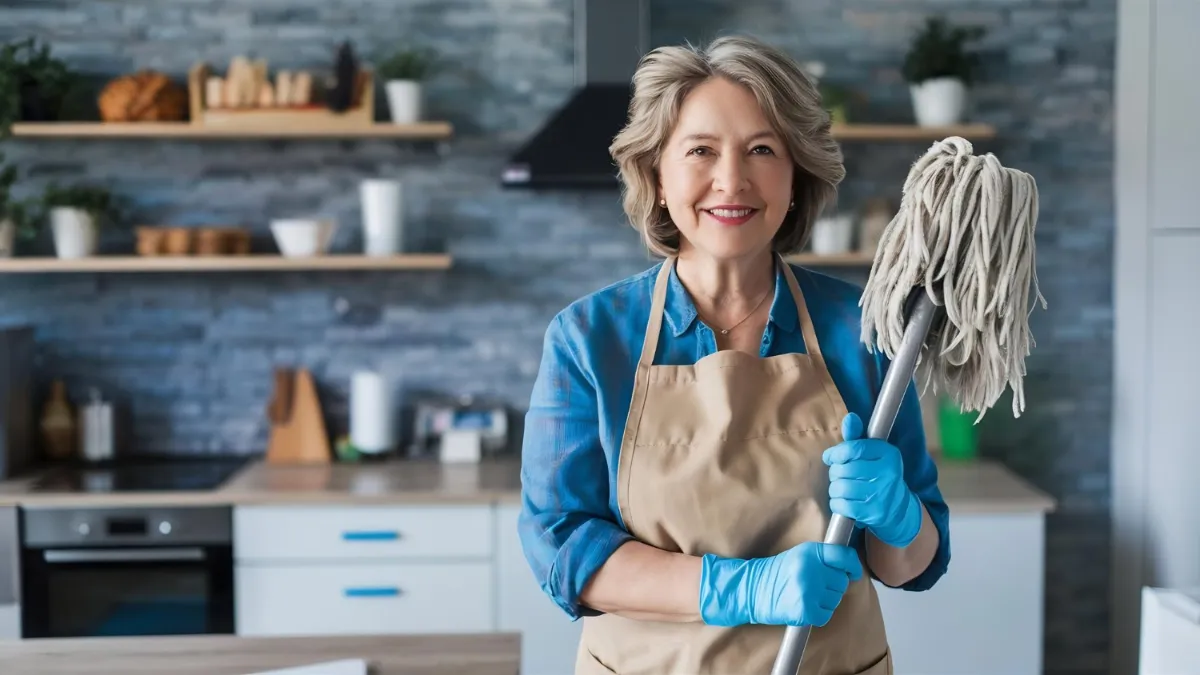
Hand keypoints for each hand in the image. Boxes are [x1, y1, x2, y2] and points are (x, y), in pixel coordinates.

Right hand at [698, 541, 862, 626]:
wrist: (752, 589)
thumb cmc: (776, 573)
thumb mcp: (800, 555)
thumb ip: (824, 558)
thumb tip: (850, 568)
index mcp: (810, 552)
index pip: (844, 556)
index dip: (853, 566)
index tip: (853, 572)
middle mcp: (811, 569)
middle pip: (842, 582)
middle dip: (832, 586)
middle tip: (814, 586)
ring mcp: (809, 590)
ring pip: (835, 599)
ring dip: (825, 601)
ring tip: (806, 595)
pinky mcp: (805, 610)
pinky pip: (825, 615)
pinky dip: (817, 614)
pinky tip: (804, 606)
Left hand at [822, 412, 921, 547]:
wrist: (897, 508)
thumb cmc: (877, 475)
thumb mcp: (872, 454)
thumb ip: (857, 437)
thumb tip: (850, 418)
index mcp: (889, 454)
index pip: (853, 448)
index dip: (836, 453)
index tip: (831, 457)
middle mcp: (889, 473)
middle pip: (844, 469)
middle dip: (835, 472)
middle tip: (839, 475)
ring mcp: (882, 494)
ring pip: (841, 487)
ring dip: (835, 489)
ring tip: (841, 488)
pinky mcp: (874, 513)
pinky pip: (842, 505)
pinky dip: (836, 503)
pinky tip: (842, 501)